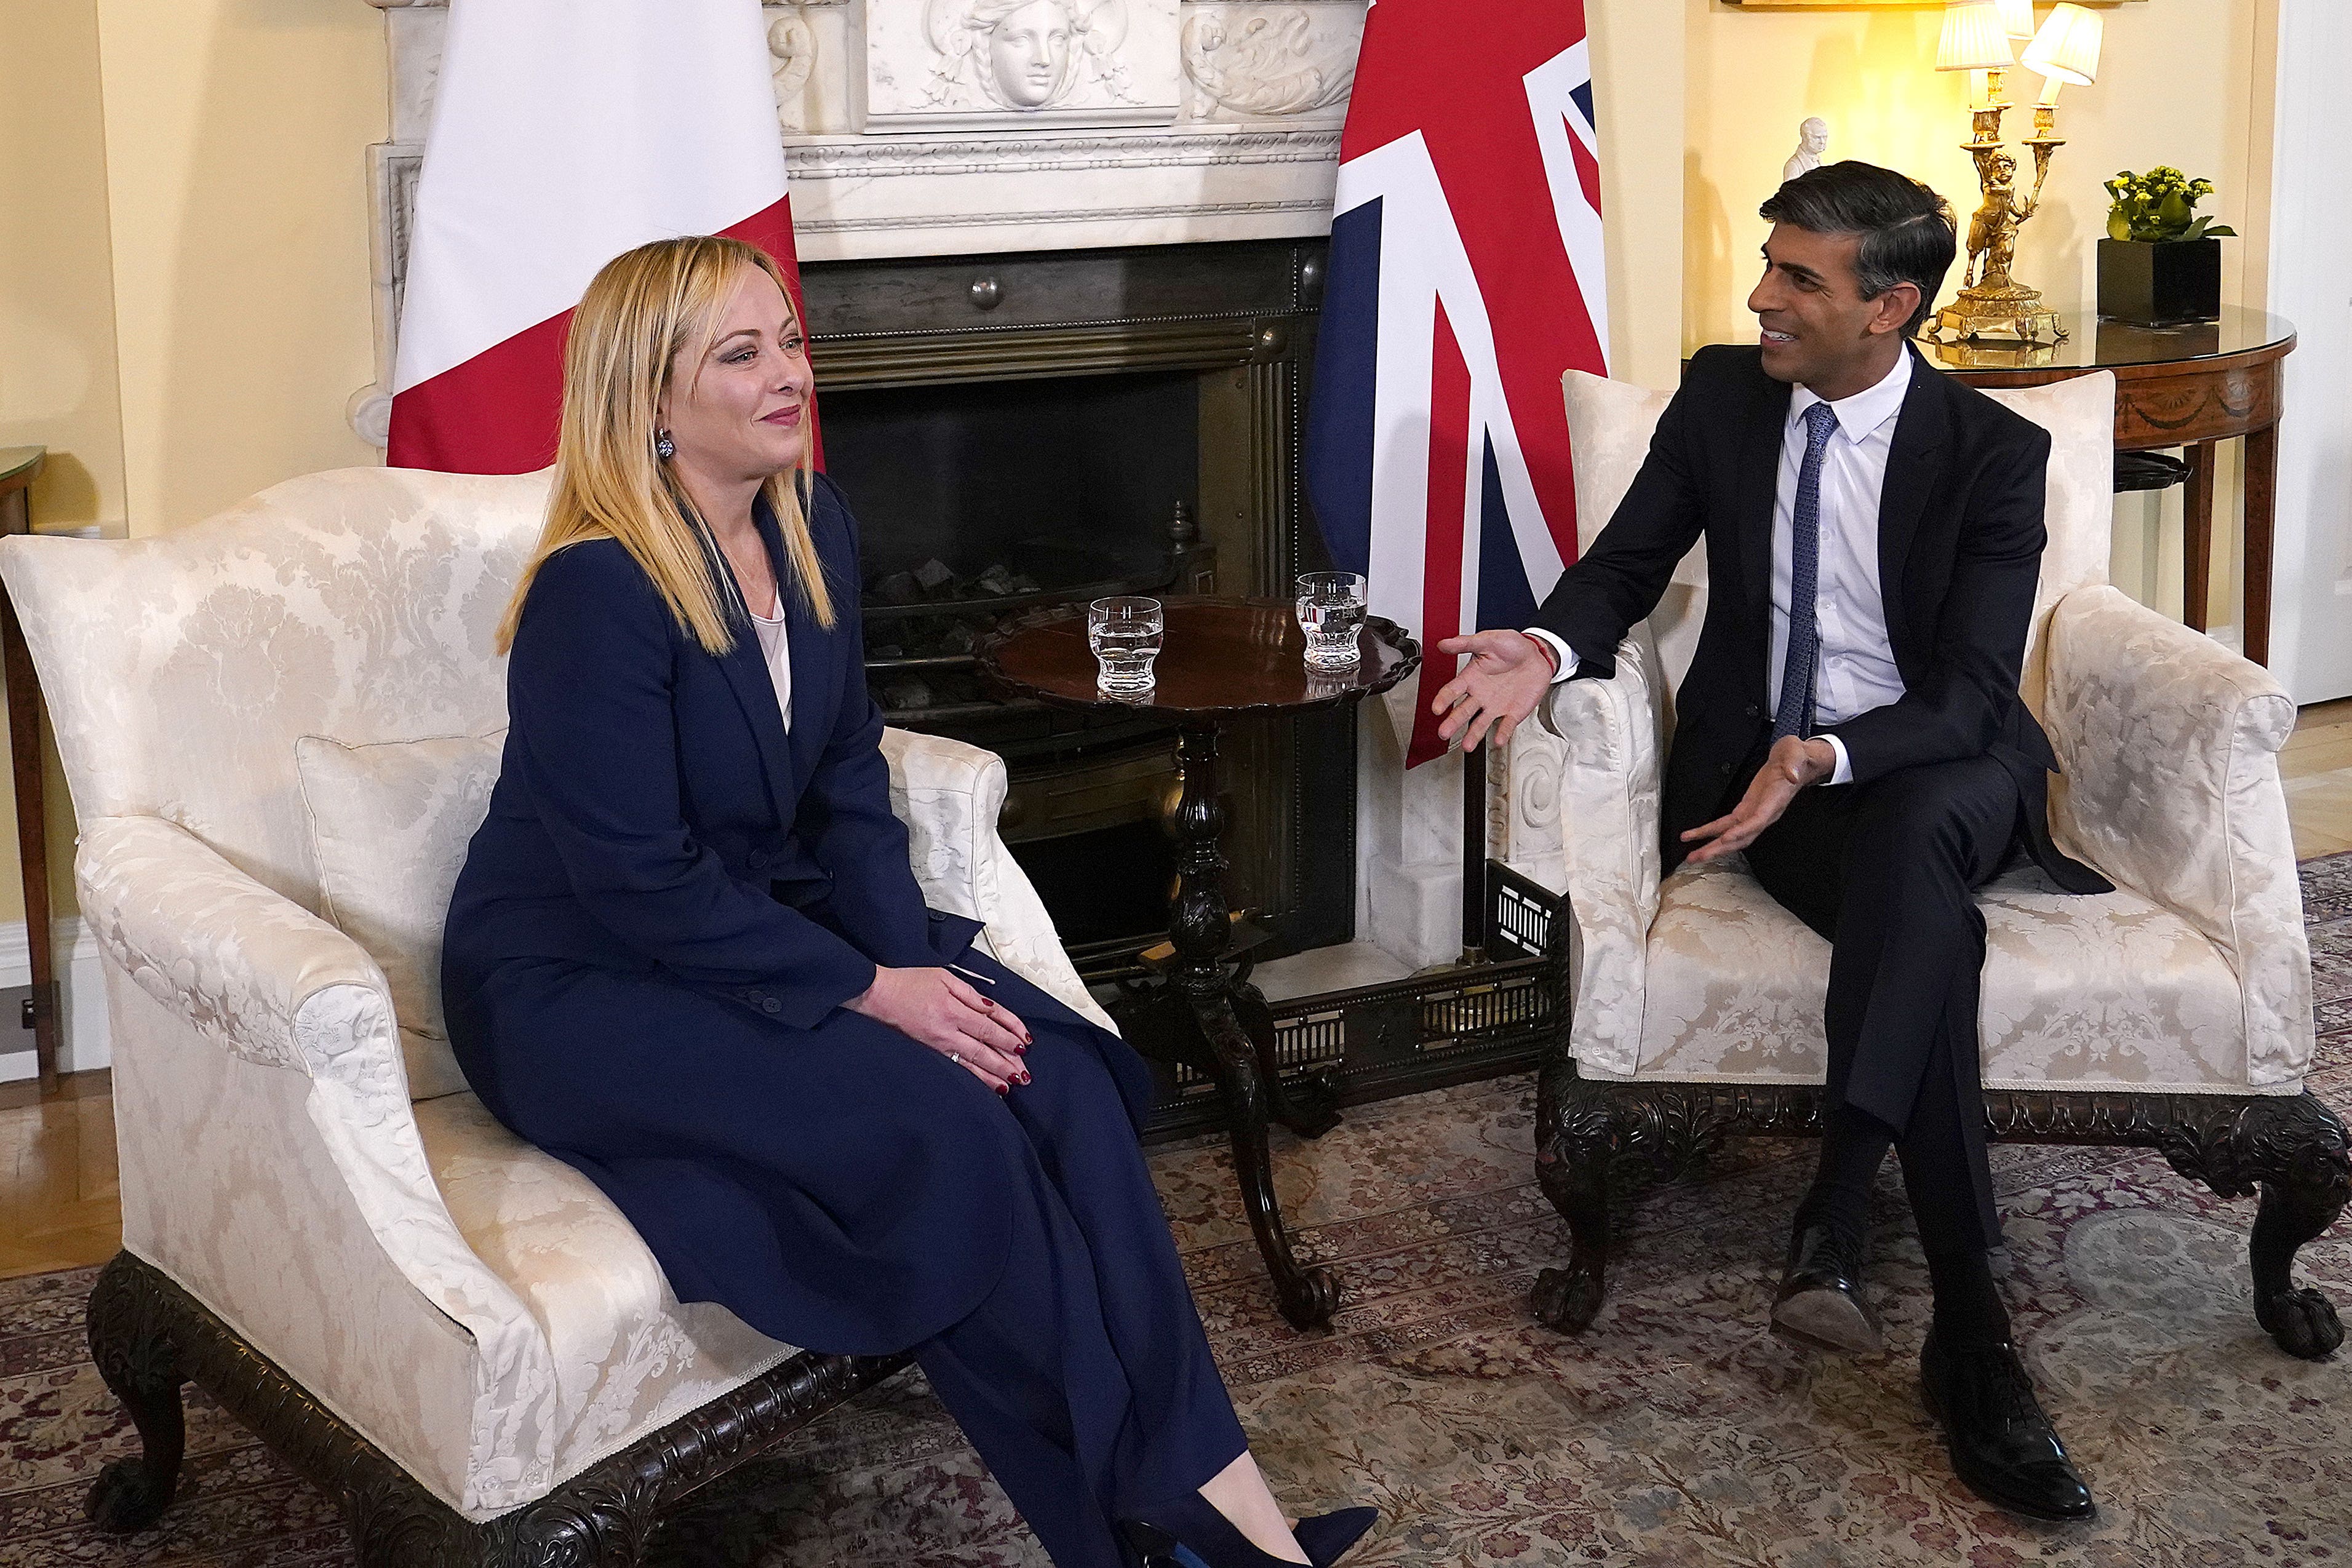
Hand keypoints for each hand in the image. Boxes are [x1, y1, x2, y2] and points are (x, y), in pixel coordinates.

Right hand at [847, 967, 1031, 1094]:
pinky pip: (957, 1068)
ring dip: (995, 1074)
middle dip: (1008, 1060)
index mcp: (953, 1007)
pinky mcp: (930, 1052)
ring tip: (1014, 1083)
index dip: (1011, 1031)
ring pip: (973, 1063)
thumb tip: (992, 1008)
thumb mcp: (943, 977)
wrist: (877, 996)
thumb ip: (970, 994)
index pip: (990, 1022)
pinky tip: (989, 1086)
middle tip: (1026, 1072)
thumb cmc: (909, 983)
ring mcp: (938, 1044)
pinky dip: (975, 1079)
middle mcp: (948, 1029)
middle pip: (985, 1047)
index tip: (1025, 1041)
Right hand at [1430, 631, 1556, 751]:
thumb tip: (1443, 644)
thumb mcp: (1489, 640)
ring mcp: (1496, 705)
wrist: (1537, 655)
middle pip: (1463, 711)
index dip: (1443, 699)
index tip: (1436, 708)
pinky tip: (1497, 740)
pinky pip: (1506, 725)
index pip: (1452, 690)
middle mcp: (1480, 695)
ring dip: (1473, 735)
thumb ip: (1466, 643)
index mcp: (1472, 677)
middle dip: (1453, 722)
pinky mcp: (1513, 712)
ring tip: (1467, 746)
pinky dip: (1502, 733)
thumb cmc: (1513, 646)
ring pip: (1481, 723)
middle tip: (1443, 732)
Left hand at [1680, 736, 1836, 864]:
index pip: (1758, 821)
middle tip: (1698, 856)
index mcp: (1775, 802)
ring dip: (1711, 846)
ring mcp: (1754, 813)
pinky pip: (1726, 824)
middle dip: (1719, 848)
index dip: (1742, 831)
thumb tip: (1792, 775)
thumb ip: (1793, 764)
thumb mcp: (1795, 754)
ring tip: (1692, 854)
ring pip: (1731, 835)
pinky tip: (1695, 835)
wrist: (1795, 762)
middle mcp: (1764, 813)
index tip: (1725, 838)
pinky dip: (1709, 831)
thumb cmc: (1795, 758)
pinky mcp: (1745, 809)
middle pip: (1741, 837)